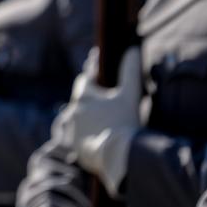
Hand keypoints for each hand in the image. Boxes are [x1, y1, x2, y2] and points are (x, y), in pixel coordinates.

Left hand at [55, 46, 141, 196]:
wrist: (117, 157)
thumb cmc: (124, 123)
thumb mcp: (129, 96)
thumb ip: (130, 72)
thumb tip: (132, 49)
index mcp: (85, 97)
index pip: (86, 79)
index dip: (92, 71)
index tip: (96, 64)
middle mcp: (75, 111)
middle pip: (81, 98)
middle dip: (90, 94)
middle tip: (98, 90)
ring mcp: (74, 130)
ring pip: (79, 117)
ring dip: (88, 115)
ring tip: (99, 115)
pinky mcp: (76, 146)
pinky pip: (81, 136)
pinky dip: (88, 133)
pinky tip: (96, 135)